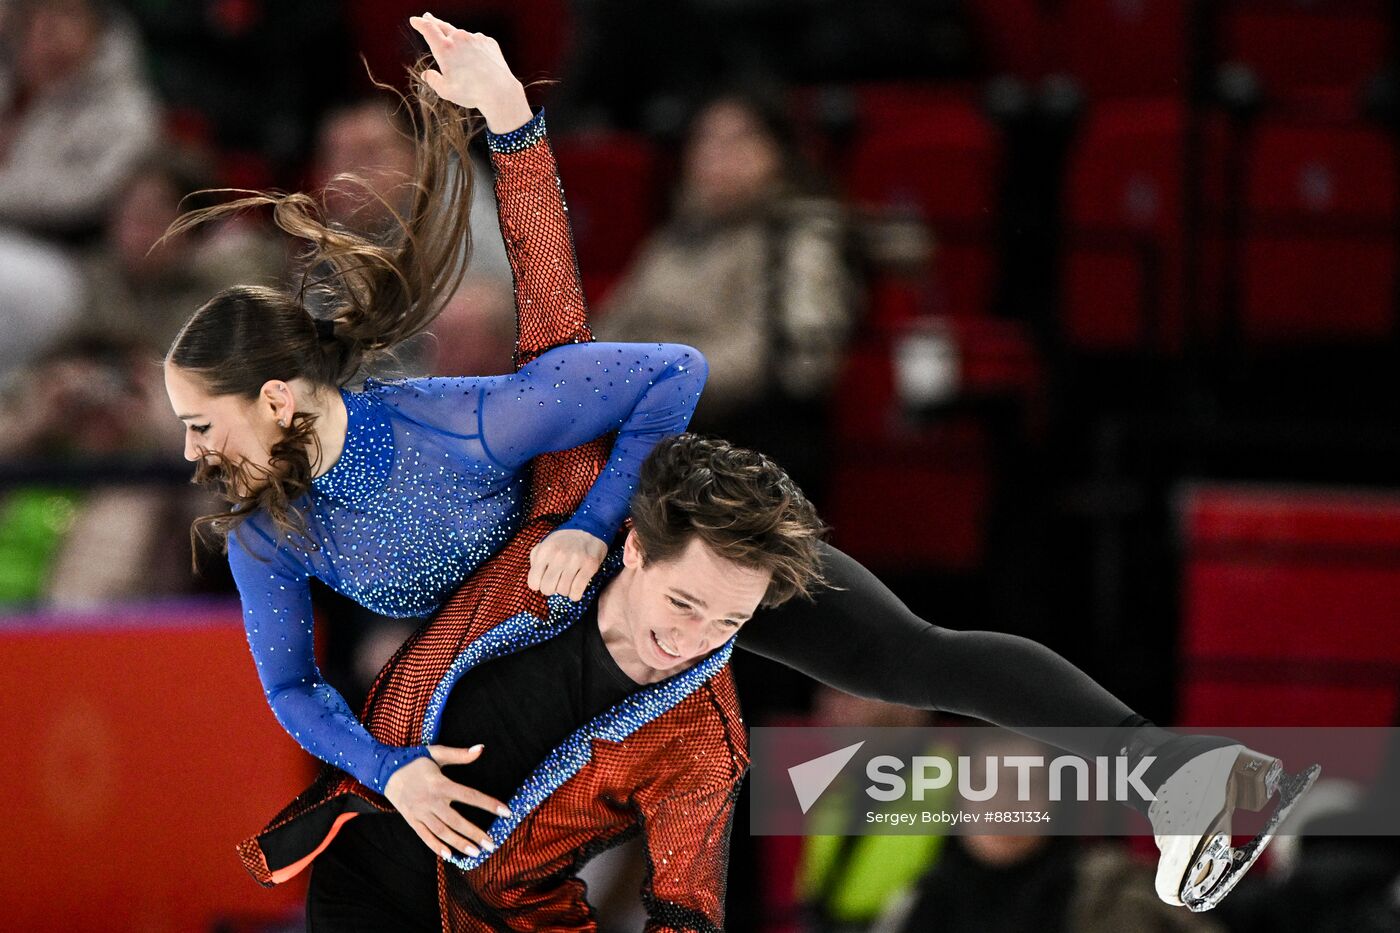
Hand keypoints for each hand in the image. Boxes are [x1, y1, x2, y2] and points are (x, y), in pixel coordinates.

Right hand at [382, 744, 512, 859]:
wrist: (384, 770)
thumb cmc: (415, 760)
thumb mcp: (437, 753)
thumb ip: (460, 754)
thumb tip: (481, 748)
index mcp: (441, 784)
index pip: (470, 796)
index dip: (489, 804)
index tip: (506, 812)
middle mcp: (431, 801)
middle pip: (457, 820)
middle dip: (475, 833)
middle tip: (492, 844)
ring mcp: (420, 813)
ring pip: (442, 832)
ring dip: (460, 843)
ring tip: (476, 853)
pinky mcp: (412, 820)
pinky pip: (425, 836)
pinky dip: (436, 847)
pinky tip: (450, 856)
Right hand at [408, 13, 531, 131]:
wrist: (500, 91)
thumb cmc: (471, 93)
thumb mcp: (446, 91)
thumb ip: (433, 80)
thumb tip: (426, 75)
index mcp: (445, 48)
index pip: (428, 29)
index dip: (420, 23)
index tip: (415, 20)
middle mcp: (459, 38)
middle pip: (443, 25)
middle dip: (433, 21)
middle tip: (428, 17)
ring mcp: (475, 38)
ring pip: (461, 35)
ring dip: (456, 39)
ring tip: (456, 51)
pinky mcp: (488, 42)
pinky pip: (476, 42)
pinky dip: (473, 47)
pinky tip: (476, 60)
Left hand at [528, 528, 607, 600]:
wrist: (590, 528)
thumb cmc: (564, 540)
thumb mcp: (545, 544)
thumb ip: (536, 559)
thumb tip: (535, 578)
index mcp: (545, 551)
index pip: (533, 583)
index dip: (538, 585)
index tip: (543, 580)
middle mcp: (559, 556)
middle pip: (547, 589)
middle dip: (551, 589)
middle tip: (556, 582)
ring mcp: (575, 561)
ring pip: (563, 592)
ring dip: (565, 590)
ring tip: (567, 581)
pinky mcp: (590, 566)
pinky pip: (577, 592)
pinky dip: (575, 594)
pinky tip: (576, 586)